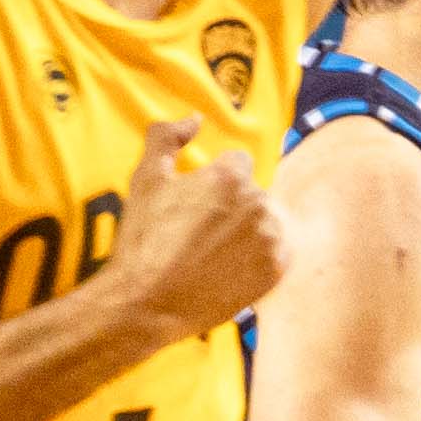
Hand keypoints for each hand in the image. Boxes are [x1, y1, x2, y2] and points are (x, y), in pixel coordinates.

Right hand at [99, 117, 290, 344]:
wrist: (148, 303)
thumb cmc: (144, 240)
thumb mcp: (146, 179)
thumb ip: (168, 136)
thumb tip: (195, 118)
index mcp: (230, 177)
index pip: (238, 163)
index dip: (215, 182)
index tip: (196, 205)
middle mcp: (259, 204)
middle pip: (253, 194)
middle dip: (233, 206)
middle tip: (200, 235)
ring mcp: (272, 240)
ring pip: (266, 223)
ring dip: (248, 232)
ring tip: (214, 254)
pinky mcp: (277, 271)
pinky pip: (276, 253)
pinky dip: (258, 258)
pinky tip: (228, 269)